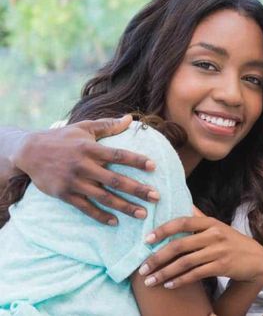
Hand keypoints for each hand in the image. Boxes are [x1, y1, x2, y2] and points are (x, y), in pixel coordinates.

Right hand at [12, 115, 158, 224]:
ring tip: (142, 214)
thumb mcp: (84, 127)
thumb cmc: (62, 138)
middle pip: (115, 180)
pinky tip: (115, 221)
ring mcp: (73, 182)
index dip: (136, 160)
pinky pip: (85, 208)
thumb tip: (130, 118)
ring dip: (124, 206)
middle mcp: (83, 166)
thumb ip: (108, 125)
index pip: (118, 155)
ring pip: (103, 197)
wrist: (29, 152)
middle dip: (137, 190)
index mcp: (90, 148)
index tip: (154, 166)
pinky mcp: (64, 194)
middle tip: (156, 197)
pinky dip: (100, 216)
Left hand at [139, 207, 262, 288]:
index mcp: (210, 222)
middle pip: (179, 245)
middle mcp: (214, 234)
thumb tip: (181, 201)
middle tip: (142, 268)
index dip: (163, 229)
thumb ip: (198, 217)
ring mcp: (219, 250)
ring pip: (185, 262)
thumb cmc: (230, 241)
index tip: (146, 239)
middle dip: (157, 257)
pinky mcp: (222, 266)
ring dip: (165, 273)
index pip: (182, 222)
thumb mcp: (217, 226)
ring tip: (150, 281)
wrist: (256, 259)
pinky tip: (168, 285)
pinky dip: (180, 281)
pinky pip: (196, 274)